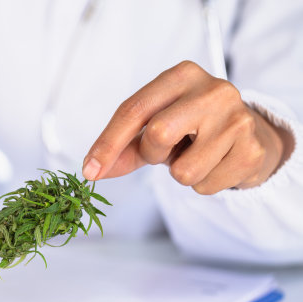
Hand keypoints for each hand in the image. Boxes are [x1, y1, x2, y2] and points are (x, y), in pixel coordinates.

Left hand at [82, 61, 293, 193]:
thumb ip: (123, 147)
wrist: (247, 134)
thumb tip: (92, 171)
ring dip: (181, 173)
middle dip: (152, 154)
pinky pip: (206, 186)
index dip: (107, 144)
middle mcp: (212, 90)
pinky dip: (204, 184)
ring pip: (183, 171)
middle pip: (157, 134)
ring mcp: (237, 118)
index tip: (89, 170)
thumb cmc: (191, 127)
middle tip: (166, 151)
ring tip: (196, 155)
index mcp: (180, 76)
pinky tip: (216, 164)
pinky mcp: (251, 149)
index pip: (133, 110)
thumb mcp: (154, 128)